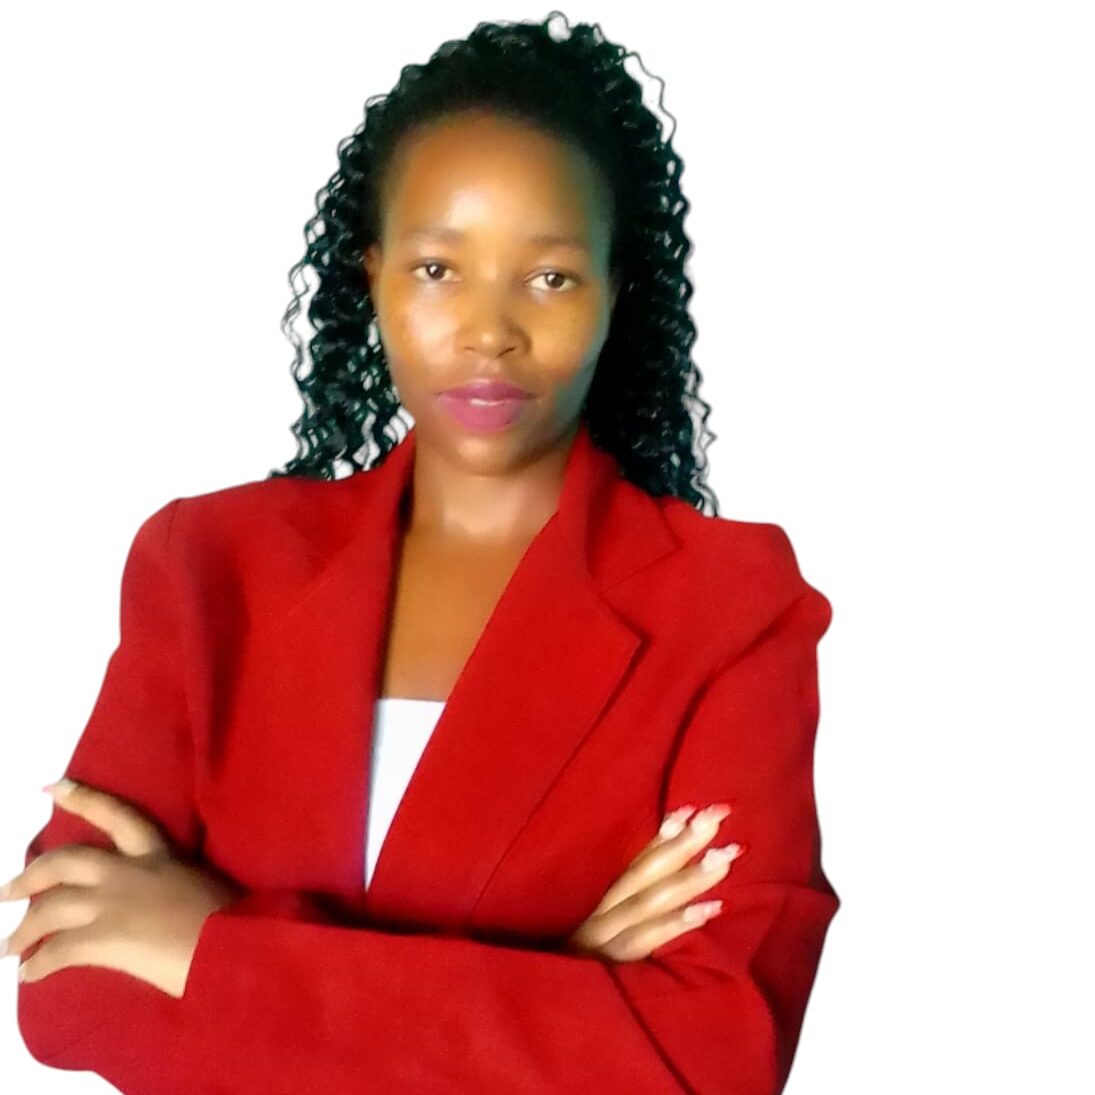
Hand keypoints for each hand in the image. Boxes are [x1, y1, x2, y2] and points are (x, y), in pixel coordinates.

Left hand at [0, 779, 245, 997]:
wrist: (231, 945)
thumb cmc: (231, 915)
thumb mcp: (200, 883)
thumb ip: (171, 885)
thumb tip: (161, 902)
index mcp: (157, 854)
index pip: (116, 816)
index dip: (82, 799)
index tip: (53, 787)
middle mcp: (126, 872)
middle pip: (64, 862)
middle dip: (30, 876)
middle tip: (7, 891)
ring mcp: (111, 904)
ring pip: (50, 908)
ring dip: (23, 930)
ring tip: (8, 946)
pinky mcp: (102, 939)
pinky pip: (55, 951)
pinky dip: (37, 964)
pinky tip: (29, 975)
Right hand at [565, 803, 744, 961]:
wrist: (547, 1009)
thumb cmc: (581, 977)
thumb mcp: (602, 940)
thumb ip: (630, 913)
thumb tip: (670, 886)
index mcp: (601, 904)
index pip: (635, 862)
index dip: (662, 835)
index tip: (691, 808)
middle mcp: (602, 914)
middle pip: (646, 872)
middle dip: (683, 843)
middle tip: (718, 816)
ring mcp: (605, 939)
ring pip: (651, 900)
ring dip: (690, 877)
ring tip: (724, 858)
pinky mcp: (611, 966)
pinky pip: (648, 939)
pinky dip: (678, 922)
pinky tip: (710, 909)